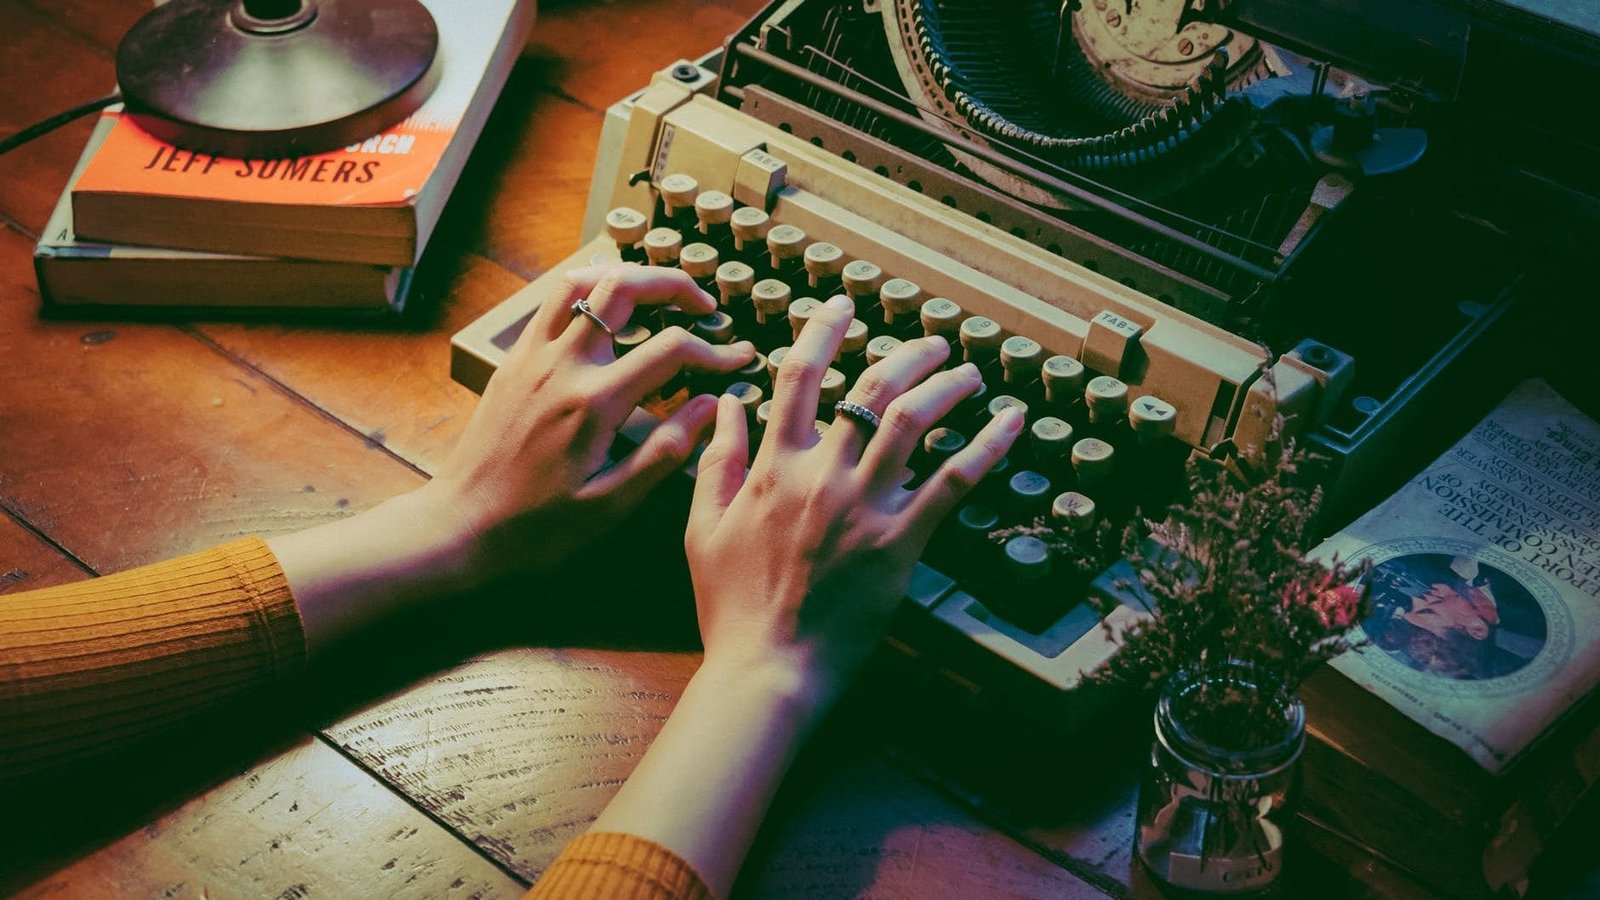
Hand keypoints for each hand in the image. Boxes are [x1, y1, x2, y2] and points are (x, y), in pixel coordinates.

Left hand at [422, 263, 755, 578]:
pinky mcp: (513, 360)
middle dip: (674, 285)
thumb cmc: (536, 526)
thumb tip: (709, 407)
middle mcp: (561, 366)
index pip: (670, 350)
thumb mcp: (610, 505)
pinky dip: (587, 291)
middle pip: (623, 287)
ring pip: (581, 280)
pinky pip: (552, 302)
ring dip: (626, 276)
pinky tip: (607, 313)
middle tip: (704, 306)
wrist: (460, 525)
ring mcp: (532, 356)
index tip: (739, 359)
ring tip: (657, 296)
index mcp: (593, 403)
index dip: (715, 351)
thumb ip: (665, 451)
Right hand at [685, 294, 1022, 711]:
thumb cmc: (730, 605)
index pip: (799, 376)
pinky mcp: (900, 544)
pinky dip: (985, 447)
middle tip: (933, 340)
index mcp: (773, 466)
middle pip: (870, 389)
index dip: (823, 331)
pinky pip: (951, 484)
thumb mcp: (702, 526)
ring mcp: (864, 508)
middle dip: (907, 353)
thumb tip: (726, 404)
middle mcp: (822, 475)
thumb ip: (717, 459)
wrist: (766, 668)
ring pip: (913, 422)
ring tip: (969, 370)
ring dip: (947, 385)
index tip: (842, 305)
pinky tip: (1009, 422)